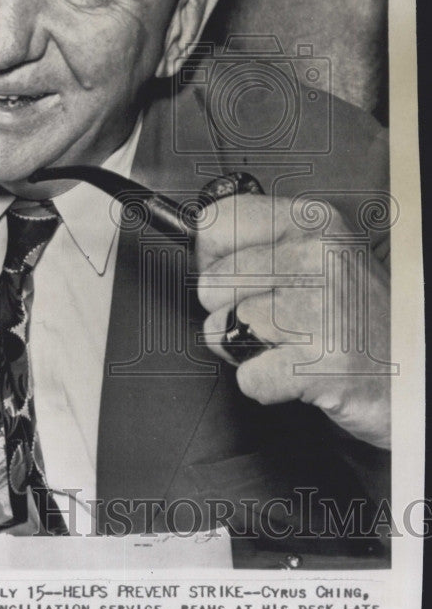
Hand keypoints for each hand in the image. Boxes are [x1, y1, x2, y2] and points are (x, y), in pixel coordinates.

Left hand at [195, 193, 390, 449]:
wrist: (413, 371)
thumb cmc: (361, 317)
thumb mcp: (322, 256)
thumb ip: (265, 243)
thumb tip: (198, 242)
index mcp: (313, 222)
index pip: (215, 223)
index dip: (212, 257)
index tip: (233, 273)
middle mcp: (316, 257)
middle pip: (210, 284)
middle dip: (230, 311)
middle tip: (276, 320)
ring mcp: (319, 308)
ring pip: (222, 330)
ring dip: (247, 349)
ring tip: (290, 345)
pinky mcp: (319, 362)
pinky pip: (247, 376)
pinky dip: (266, 385)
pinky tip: (299, 372)